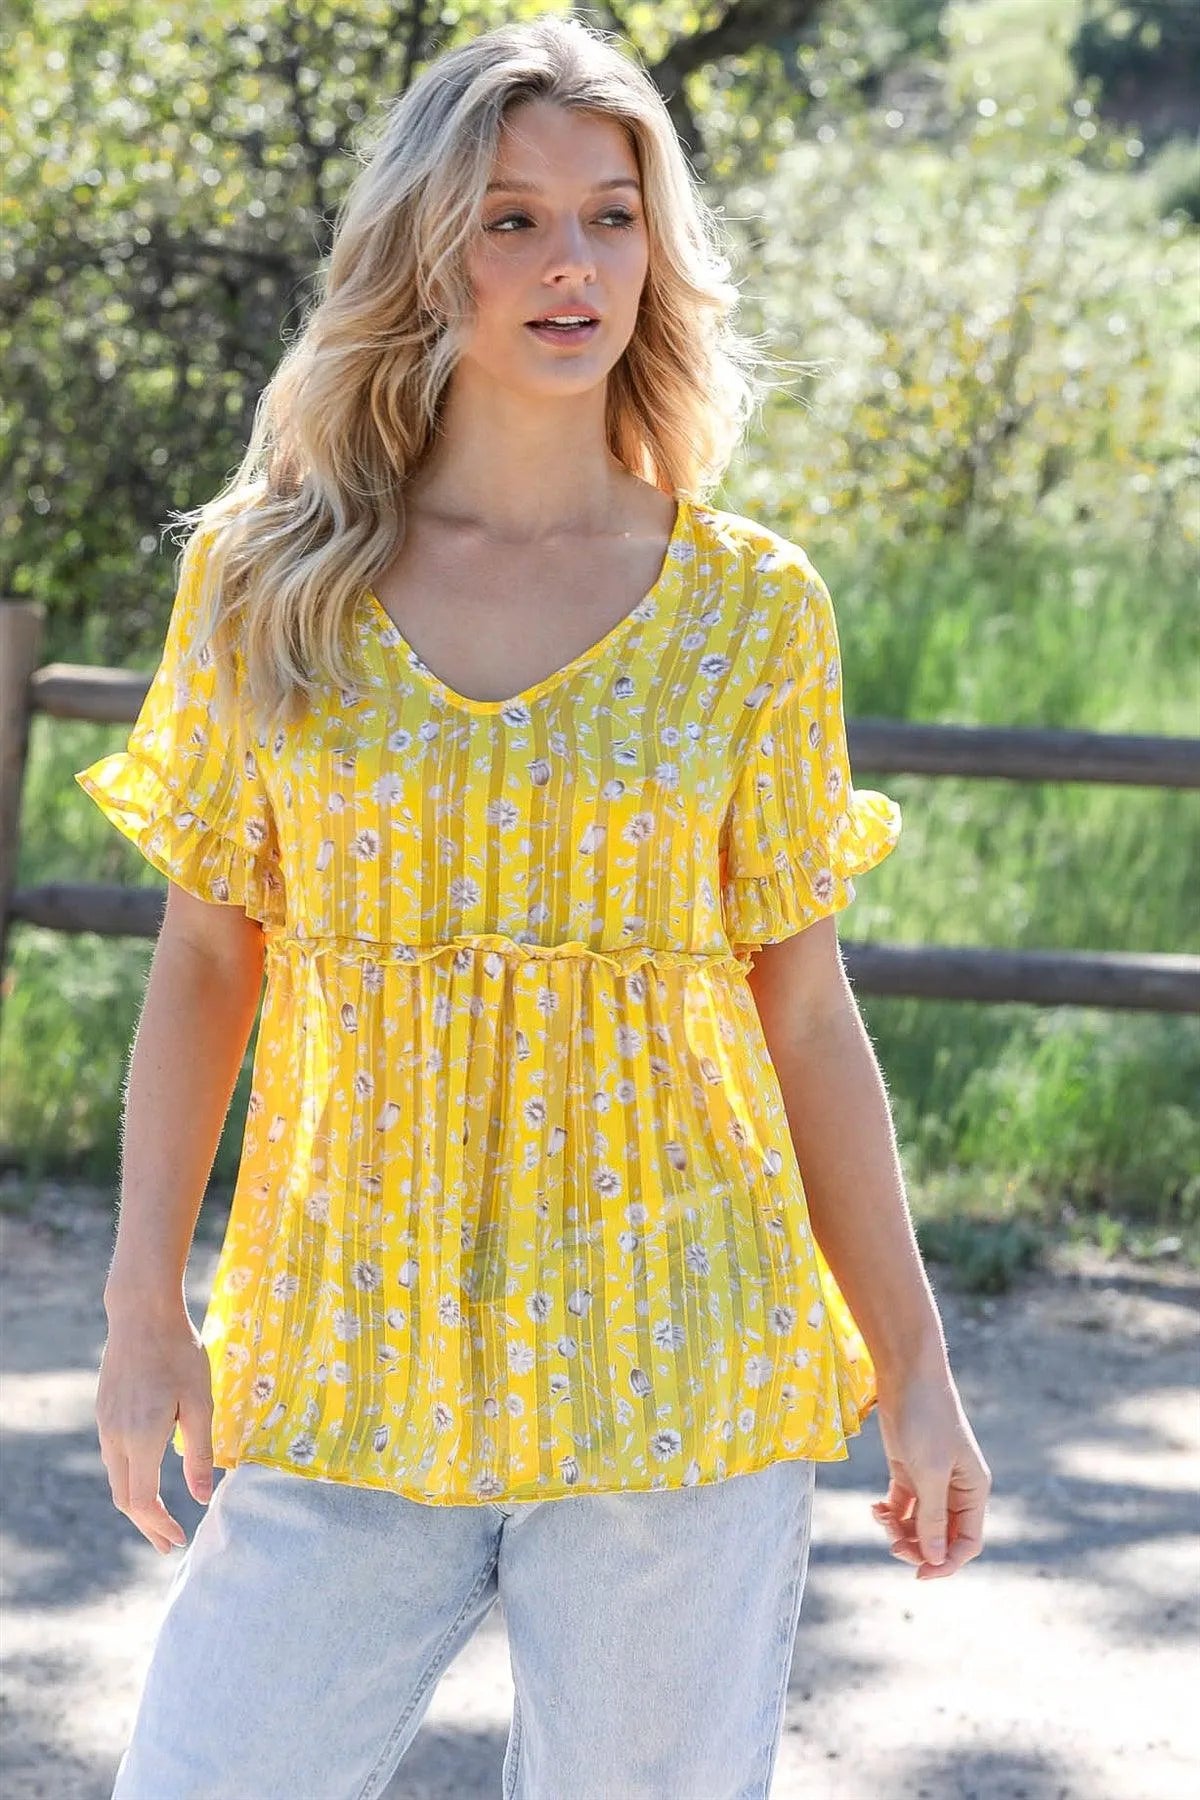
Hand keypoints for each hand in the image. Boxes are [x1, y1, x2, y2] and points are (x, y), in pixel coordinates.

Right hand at [96, 1306, 214, 1554]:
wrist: (141, 1313)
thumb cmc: (179, 1353)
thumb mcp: (200, 1402)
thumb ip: (200, 1453)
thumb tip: (201, 1498)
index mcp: (141, 1439)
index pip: (142, 1501)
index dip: (159, 1526)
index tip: (179, 1539)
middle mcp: (116, 1437)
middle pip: (124, 1497)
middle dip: (146, 1525)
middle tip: (168, 1543)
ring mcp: (106, 1423)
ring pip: (116, 1477)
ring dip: (136, 1502)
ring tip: (158, 1516)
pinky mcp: (104, 1410)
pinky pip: (113, 1456)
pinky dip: (129, 1476)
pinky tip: (146, 1473)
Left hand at [870, 1367, 990, 1579]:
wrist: (907, 1375)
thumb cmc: (926, 1420)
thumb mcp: (930, 1473)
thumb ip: (933, 1517)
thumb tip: (935, 1558)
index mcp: (973, 1491)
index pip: (968, 1542)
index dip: (946, 1563)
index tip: (920, 1574)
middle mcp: (955, 1490)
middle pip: (941, 1538)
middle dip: (918, 1547)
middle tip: (892, 1544)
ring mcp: (931, 1480)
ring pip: (919, 1524)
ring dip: (899, 1531)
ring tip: (880, 1519)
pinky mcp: (909, 1470)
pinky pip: (902, 1506)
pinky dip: (889, 1513)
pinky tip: (875, 1509)